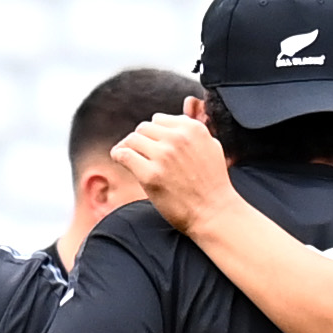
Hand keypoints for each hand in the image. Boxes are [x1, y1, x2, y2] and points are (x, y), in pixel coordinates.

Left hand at [111, 104, 232, 228]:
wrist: (214, 213)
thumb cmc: (213, 185)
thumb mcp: (211, 147)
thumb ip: (194, 132)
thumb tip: (175, 121)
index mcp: (193, 128)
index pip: (160, 119)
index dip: (154, 133)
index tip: (152, 145)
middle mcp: (178, 138)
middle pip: (144, 128)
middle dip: (141, 140)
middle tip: (141, 153)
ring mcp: (164, 156)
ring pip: (132, 139)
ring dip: (128, 147)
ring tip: (128, 156)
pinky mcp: (151, 174)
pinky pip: (124, 155)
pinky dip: (118, 155)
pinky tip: (119, 159)